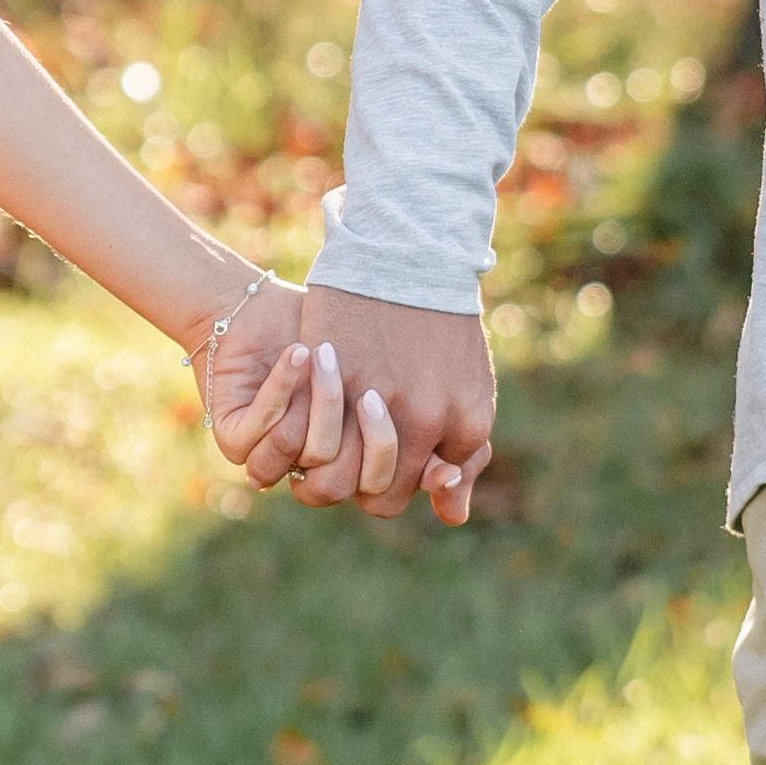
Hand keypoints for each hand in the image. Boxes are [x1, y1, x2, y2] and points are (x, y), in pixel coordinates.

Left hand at [194, 272, 457, 518]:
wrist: (264, 316)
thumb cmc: (345, 343)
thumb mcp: (396, 386)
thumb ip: (429, 434)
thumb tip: (450, 477)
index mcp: (352, 469)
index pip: (378, 492)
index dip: (391, 460)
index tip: (415, 418)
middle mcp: (312, 473)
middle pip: (341, 483)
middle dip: (364, 434)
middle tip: (371, 389)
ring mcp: (272, 459)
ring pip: (306, 454)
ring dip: (322, 402)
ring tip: (330, 355)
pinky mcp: (235, 436)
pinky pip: (257, 432)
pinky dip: (281, 389)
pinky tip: (301, 351)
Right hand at [291, 282, 491, 526]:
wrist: (412, 251)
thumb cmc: (439, 318)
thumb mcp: (468, 389)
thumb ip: (462, 450)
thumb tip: (451, 514)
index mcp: (467, 424)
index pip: (419, 490)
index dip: (393, 480)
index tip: (375, 458)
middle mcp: (429, 422)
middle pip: (380, 496)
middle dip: (358, 484)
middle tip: (341, 456)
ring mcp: (381, 402)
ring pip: (337, 481)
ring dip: (321, 468)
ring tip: (314, 442)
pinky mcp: (339, 378)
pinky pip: (307, 440)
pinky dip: (296, 439)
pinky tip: (297, 418)